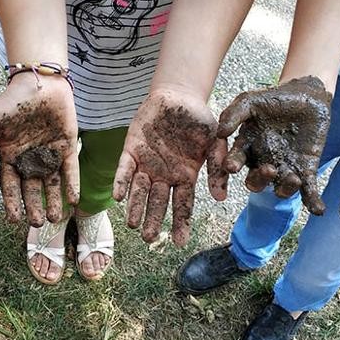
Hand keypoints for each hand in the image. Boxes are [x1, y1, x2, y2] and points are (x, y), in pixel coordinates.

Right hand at [0, 72, 78, 225]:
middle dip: (34, 208)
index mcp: (10, 156)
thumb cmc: (11, 100)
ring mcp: (50, 154)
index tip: (13, 220)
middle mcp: (30, 159)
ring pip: (52, 184)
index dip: (12, 203)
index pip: (10, 186)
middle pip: (32, 190)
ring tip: (56, 219)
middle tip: (38, 224)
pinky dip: (73, 185)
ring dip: (54, 202)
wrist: (38, 80)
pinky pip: (70, 170)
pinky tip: (74, 200)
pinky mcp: (68, 147)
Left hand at [113, 90, 218, 245]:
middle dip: (153, 220)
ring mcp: (147, 164)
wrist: (180, 96)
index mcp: (185, 176)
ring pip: (139, 190)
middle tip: (148, 238)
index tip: (179, 242)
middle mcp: (164, 175)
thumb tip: (220, 198)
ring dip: (135, 207)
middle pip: (157, 203)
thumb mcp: (216, 143)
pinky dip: (122, 182)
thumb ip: (218, 169)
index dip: (181, 223)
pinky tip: (118, 197)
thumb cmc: (200, 120)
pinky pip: (125, 169)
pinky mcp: (132, 149)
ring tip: (132, 225)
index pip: (182, 205)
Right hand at [213, 76, 331, 213]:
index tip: (230, 166)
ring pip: (280, 188)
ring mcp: (284, 168)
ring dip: (286, 189)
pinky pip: (308, 190)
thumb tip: (220, 132)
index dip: (230, 167)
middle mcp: (263, 162)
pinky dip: (313, 201)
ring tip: (293, 179)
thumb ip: (233, 114)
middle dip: (259, 179)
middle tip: (268, 169)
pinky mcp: (306, 170)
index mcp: (247, 149)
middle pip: (256, 181)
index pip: (235, 162)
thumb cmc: (274, 98)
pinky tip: (318, 209)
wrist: (306, 95)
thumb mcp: (250, 101)